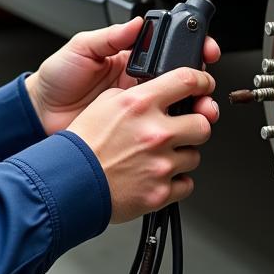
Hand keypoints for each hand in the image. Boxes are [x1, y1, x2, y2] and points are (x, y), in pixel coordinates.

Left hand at [25, 17, 220, 134]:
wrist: (40, 114)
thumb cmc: (58, 79)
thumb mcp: (82, 48)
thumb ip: (111, 36)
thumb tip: (137, 23)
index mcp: (131, 61)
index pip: (170, 53)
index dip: (192, 50)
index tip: (207, 50)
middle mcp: (139, 86)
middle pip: (182, 84)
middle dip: (202, 85)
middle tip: (207, 89)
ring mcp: (138, 112)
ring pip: (178, 110)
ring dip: (196, 110)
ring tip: (202, 112)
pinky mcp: (133, 135)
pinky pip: (161, 134)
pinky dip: (176, 135)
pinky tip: (181, 133)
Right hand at [67, 67, 219, 222]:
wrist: (70, 182)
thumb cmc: (83, 144)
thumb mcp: (105, 102)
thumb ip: (136, 95)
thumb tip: (158, 91)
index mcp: (141, 104)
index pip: (187, 81)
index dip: (202, 81)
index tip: (204, 86)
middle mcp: (155, 132)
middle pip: (203, 123)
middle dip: (195, 125)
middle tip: (182, 129)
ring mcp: (160, 164)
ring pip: (195, 155)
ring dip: (182, 155)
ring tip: (158, 156)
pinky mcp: (160, 192)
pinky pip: (186, 184)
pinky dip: (175, 182)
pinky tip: (156, 175)